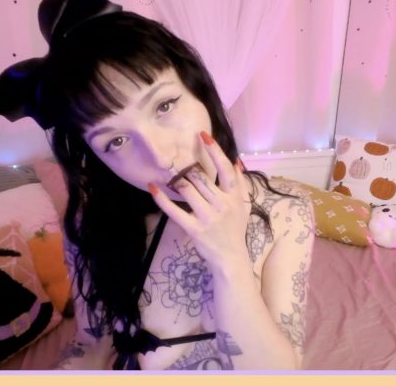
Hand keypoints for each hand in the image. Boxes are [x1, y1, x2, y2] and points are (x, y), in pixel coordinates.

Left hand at [148, 131, 251, 269]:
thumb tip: (235, 160)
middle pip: (201, 178)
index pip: (225, 169)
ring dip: (176, 180)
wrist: (231, 259)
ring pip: (187, 189)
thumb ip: (240, 183)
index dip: (215, 151)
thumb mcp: (244, 206)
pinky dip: (161, 198)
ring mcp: (207, 217)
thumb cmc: (236, 230)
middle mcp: (221, 205)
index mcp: (234, 197)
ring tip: (169, 174)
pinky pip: (174, 210)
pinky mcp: (193, 229)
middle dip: (188, 167)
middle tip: (178, 160)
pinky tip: (152, 187)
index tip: (203, 135)